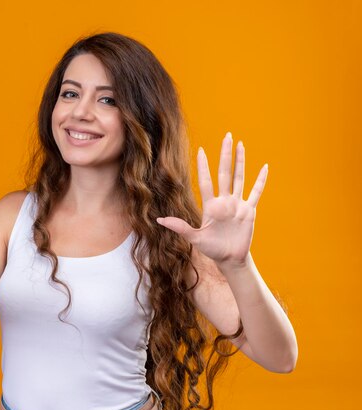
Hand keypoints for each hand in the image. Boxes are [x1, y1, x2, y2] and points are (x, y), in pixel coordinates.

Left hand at [155, 132, 267, 268]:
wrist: (230, 259)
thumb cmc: (212, 249)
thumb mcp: (195, 238)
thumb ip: (180, 227)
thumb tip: (159, 220)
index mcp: (210, 206)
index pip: (206, 181)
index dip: (204, 166)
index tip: (201, 150)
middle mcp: (224, 201)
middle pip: (225, 173)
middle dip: (225, 154)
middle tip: (227, 136)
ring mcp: (237, 204)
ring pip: (240, 178)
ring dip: (241, 161)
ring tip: (240, 144)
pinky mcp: (249, 211)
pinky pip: (256, 192)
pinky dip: (260, 180)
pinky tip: (264, 167)